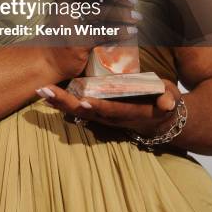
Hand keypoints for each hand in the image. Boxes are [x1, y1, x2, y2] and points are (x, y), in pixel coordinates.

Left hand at [35, 79, 181, 136]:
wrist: (158, 120)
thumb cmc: (164, 102)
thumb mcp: (170, 97)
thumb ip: (168, 98)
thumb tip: (167, 103)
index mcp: (129, 113)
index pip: (111, 110)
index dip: (98, 107)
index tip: (83, 100)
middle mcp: (112, 117)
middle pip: (86, 112)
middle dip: (65, 102)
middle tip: (47, 91)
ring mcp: (103, 116)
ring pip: (77, 112)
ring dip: (59, 102)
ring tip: (41, 91)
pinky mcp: (97, 112)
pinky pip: (76, 109)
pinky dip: (61, 103)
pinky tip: (46, 95)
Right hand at [40, 0, 140, 80]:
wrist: (50, 58)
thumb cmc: (69, 28)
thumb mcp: (76, 6)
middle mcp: (64, 4)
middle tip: (132, 0)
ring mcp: (69, 22)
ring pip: (101, 12)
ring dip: (124, 14)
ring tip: (136, 17)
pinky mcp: (77, 41)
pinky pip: (103, 33)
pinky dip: (120, 32)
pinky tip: (130, 32)